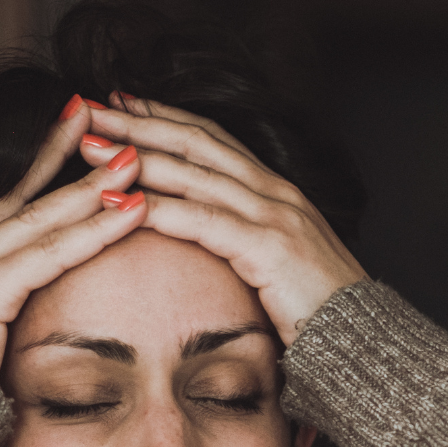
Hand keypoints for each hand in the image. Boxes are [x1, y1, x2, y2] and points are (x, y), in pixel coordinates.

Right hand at [0, 97, 146, 380]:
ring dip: (91, 184)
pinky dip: (95, 228)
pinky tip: (131, 210)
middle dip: (60, 151)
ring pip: (40, 215)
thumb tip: (10, 324)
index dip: (31, 170)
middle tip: (96, 113)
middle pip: (17, 193)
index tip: (63, 139)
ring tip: (133, 157)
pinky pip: (51, 251)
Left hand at [80, 94, 366, 347]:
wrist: (360, 342)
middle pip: (194, 143)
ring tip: (87, 148)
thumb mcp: (273, 264)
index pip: (209, 141)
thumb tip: (206, 241)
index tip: (119, 104)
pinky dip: (159, 209)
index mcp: (273, 192)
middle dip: (137, 123)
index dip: (163, 118)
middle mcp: (273, 191)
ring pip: (192, 173)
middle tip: (88, 107)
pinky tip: (120, 204)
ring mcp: (273, 214)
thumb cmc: (313, 312)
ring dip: (135, 156)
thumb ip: (242, 242)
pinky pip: (202, 220)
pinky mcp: (268, 247)